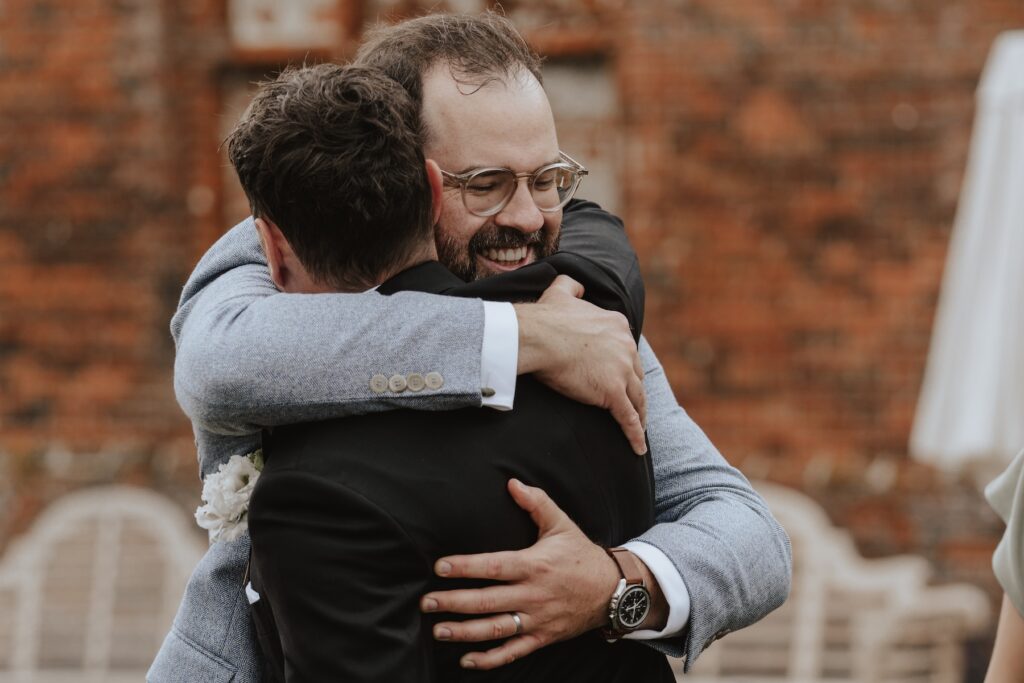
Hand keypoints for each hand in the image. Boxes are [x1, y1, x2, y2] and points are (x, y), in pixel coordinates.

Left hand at [421, 479, 619, 668]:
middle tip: (426, 603)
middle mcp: (533, 594)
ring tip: (439, 631)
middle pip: (487, 601)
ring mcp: (537, 618)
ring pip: (496, 629)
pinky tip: (467, 660)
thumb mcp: (561, 524)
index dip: (465, 567)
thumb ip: (536, 502)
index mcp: (533, 564)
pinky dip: (490, 659)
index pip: (493, 566)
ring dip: (465, 632)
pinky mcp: (543, 637)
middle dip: (453, 603)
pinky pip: (513, 651)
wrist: (613, 589)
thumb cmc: (581, 554)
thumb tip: (512, 482)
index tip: (439, 567)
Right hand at [514, 275, 646, 454]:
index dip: (625, 364)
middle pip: (636, 374)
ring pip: (637, 397)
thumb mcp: (562, 291)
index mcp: (617, 325)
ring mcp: (621, 371)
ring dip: (640, 413)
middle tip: (633, 403)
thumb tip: (576, 285)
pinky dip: (634, 434)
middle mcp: (626, 346)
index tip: (623, 374)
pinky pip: (627, 418)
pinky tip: (638, 447)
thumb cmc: (546, 317)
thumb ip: (572, 286)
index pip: (627, 349)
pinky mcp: (612, 393)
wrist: (538, 336)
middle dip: (635, 389)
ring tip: (639, 427)